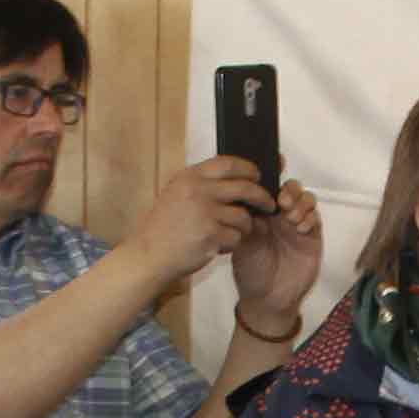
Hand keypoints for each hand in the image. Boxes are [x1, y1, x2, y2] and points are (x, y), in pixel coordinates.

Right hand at [129, 152, 274, 298]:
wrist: (150, 254)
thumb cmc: (164, 226)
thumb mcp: (176, 193)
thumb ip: (201, 184)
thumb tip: (235, 178)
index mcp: (190, 177)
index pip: (228, 163)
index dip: (248, 168)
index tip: (257, 175)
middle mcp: (199, 191)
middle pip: (245, 188)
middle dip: (262, 196)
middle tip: (268, 204)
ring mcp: (205, 214)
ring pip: (244, 217)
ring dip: (245, 226)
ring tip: (234, 232)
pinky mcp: (211, 236)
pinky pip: (236, 237)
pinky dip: (232, 243)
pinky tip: (220, 245)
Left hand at [229, 174, 325, 336]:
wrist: (267, 299)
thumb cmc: (251, 272)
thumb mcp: (242, 244)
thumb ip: (247, 221)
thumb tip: (249, 199)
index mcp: (261, 213)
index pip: (269, 187)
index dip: (273, 173)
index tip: (276, 165)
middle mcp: (280, 216)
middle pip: (291, 188)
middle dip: (289, 189)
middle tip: (282, 201)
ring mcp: (297, 225)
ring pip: (306, 200)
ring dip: (301, 203)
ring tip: (291, 218)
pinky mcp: (312, 237)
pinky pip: (315, 219)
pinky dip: (310, 218)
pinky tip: (301, 228)